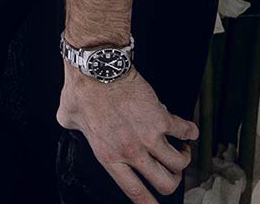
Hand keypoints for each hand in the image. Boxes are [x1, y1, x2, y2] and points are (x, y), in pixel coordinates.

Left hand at [56, 68, 196, 203]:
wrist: (98, 68)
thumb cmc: (81, 90)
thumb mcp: (68, 117)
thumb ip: (74, 128)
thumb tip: (72, 123)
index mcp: (109, 156)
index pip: (134, 191)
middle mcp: (131, 152)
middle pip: (165, 183)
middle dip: (172, 180)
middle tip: (170, 171)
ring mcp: (149, 137)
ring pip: (179, 163)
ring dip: (183, 157)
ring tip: (179, 149)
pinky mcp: (162, 119)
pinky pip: (187, 132)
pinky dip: (191, 132)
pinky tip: (188, 130)